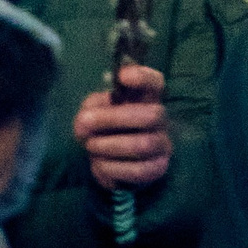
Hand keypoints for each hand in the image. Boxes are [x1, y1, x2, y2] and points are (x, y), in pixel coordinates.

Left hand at [75, 64, 171, 189]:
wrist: (112, 162)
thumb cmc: (104, 129)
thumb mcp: (92, 112)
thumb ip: (89, 109)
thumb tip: (87, 120)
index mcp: (145, 100)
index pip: (155, 83)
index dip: (144, 77)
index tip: (123, 76)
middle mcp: (159, 120)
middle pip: (152, 115)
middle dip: (114, 119)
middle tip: (86, 123)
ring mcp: (162, 145)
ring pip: (143, 145)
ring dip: (109, 146)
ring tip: (91, 146)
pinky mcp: (157, 168)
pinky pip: (138, 170)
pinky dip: (112, 168)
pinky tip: (100, 164)